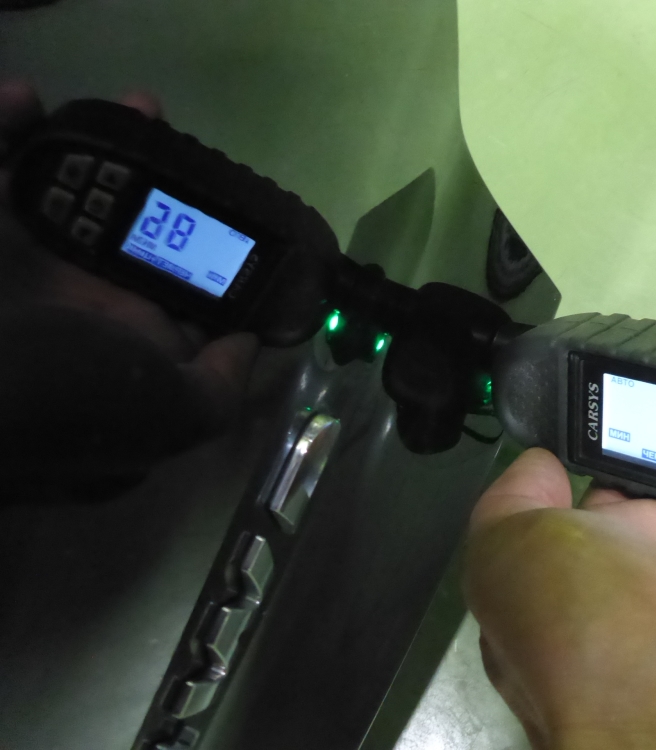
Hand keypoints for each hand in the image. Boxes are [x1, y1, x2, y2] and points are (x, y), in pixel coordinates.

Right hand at [0, 80, 257, 436]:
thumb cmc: (67, 403)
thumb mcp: (168, 413)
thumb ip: (217, 385)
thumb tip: (246, 345)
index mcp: (124, 336)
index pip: (170, 283)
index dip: (197, 238)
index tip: (223, 194)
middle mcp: (75, 300)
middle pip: (117, 220)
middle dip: (144, 173)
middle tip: (160, 124)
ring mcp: (20, 268)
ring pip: (58, 189)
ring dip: (89, 143)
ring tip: (131, 106)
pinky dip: (3, 131)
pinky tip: (25, 99)